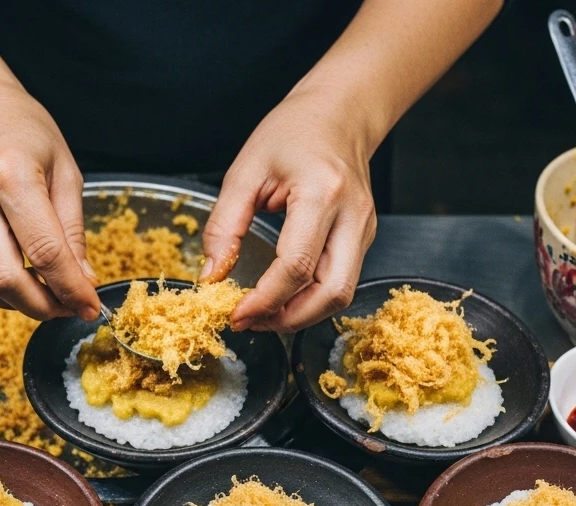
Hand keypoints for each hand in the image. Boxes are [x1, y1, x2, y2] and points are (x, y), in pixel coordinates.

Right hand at [0, 75, 98, 319]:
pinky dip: (0, 289)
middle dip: (44, 306)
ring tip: (48, 294)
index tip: (91, 306)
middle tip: (69, 307)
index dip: (71, 287)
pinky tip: (22, 276)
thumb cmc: (22, 130)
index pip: (44, 250)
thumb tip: (84, 281)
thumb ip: (73, 229)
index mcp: (10, 175)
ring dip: (21, 303)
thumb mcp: (64, 170)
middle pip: (6, 279)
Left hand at [202, 86, 377, 333]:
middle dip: (289, 319)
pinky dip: (310, 299)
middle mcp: (352, 216)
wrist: (340, 113)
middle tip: (249, 323)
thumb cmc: (293, 131)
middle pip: (331, 292)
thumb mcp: (245, 171)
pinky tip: (282, 298)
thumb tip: (211, 276)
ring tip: (262, 316)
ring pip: (340, 294)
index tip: (235, 313)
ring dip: (301, 315)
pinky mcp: (364, 238)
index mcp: (321, 193)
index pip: (297, 265)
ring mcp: (364, 229)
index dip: (265, 299)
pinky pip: (340, 281)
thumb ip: (224, 226)